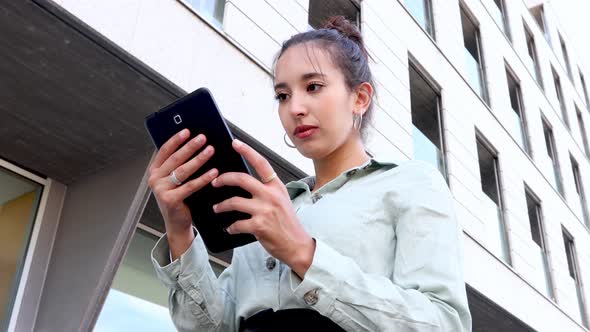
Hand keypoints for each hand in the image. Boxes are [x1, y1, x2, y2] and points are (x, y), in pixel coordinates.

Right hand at [147, 129, 217, 255]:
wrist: (177, 223)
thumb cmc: (179, 199)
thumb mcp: (176, 180)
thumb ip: (179, 165)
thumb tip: (196, 145)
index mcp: (155, 171)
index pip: (164, 151)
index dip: (176, 140)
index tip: (187, 131)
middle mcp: (155, 179)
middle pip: (175, 158)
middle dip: (190, 146)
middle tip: (203, 138)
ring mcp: (161, 190)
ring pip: (183, 170)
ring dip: (198, 159)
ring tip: (210, 150)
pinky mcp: (170, 200)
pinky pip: (190, 186)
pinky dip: (203, 178)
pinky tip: (214, 171)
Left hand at [211, 139, 315, 277]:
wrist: (298, 245)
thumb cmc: (288, 224)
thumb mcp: (281, 201)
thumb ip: (266, 191)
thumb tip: (244, 184)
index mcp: (277, 187)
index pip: (261, 163)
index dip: (247, 151)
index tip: (235, 143)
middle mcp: (271, 195)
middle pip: (241, 178)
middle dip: (223, 179)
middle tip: (215, 182)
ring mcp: (265, 210)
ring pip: (234, 202)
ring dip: (221, 206)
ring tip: (217, 208)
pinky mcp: (259, 226)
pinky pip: (236, 224)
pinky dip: (230, 227)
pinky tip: (229, 229)